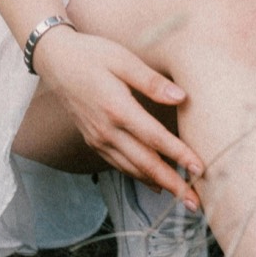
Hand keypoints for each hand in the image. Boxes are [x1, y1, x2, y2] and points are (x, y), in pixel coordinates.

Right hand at [33, 26, 204, 210]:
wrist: (56, 60)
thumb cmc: (92, 54)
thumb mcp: (123, 59)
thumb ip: (152, 81)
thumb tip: (181, 97)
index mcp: (117, 108)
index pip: (154, 138)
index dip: (178, 155)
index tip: (200, 169)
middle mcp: (107, 130)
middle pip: (145, 163)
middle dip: (173, 184)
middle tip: (196, 202)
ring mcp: (98, 138)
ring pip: (132, 168)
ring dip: (159, 185)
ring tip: (183, 198)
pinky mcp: (93, 140)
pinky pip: (119, 164)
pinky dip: (139, 177)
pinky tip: (154, 184)